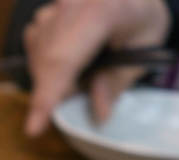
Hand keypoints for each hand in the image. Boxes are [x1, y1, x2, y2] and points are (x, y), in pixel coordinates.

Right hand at [23, 0, 170, 135]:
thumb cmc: (142, 20)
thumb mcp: (144, 51)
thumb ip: (118, 82)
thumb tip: (98, 114)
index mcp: (101, 10)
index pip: (63, 59)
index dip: (47, 95)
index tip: (34, 129)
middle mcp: (71, 2)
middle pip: (46, 59)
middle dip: (53, 89)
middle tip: (76, 97)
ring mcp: (55, 4)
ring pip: (38, 52)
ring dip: (51, 74)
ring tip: (83, 71)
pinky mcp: (46, 9)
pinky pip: (35, 42)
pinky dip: (46, 60)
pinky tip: (71, 57)